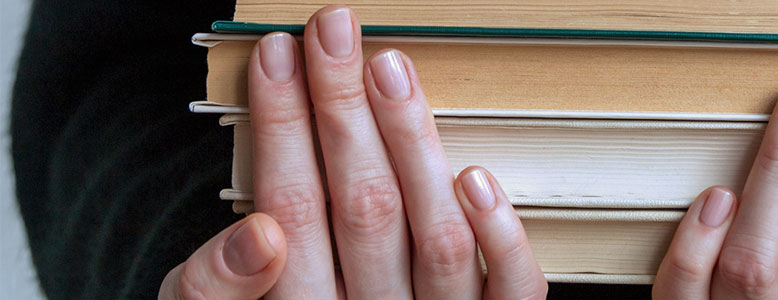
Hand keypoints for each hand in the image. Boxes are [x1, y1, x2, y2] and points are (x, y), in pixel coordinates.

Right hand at [159, 5, 545, 298]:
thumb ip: (216, 288)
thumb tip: (259, 232)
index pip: (289, 208)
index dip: (282, 127)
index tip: (276, 58)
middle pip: (362, 208)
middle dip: (342, 111)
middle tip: (331, 33)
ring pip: (438, 238)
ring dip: (414, 145)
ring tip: (389, 70)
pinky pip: (513, 294)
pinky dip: (502, 235)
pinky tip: (476, 173)